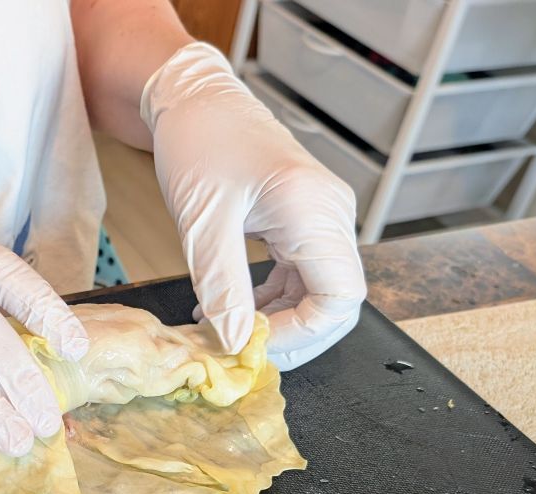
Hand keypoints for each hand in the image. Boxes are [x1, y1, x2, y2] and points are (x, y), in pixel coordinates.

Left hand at [141, 43, 365, 370]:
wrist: (194, 102)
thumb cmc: (198, 146)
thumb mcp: (203, 224)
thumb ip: (222, 288)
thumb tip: (234, 343)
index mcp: (315, 212)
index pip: (340, 299)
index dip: (302, 335)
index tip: (253, 345)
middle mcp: (331, 215)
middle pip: (335, 302)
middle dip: (290, 334)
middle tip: (238, 349)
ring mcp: (321, 218)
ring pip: (317, 293)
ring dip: (276, 319)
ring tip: (222, 328)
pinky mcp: (304, 221)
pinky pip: (300, 275)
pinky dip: (269, 299)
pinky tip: (229, 306)